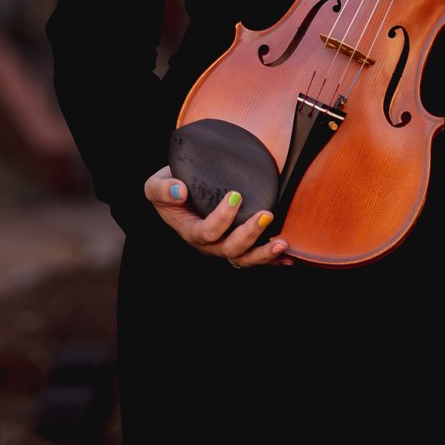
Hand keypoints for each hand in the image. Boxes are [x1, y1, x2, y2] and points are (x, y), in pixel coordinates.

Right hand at [143, 166, 293, 267]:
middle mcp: (210, 244)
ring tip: (282, 242)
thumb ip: (162, 189)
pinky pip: (255, 257)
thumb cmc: (170, 188)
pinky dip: (273, 259)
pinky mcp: (238, 244)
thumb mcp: (156, 185)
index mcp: (191, 231)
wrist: (180, 191)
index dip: (221, 218)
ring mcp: (224, 246)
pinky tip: (289, 257)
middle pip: (230, 249)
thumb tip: (179, 191)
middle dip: (249, 234)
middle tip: (266, 215)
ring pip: (245, 259)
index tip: (235, 195)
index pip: (206, 232)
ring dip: (265, 253)